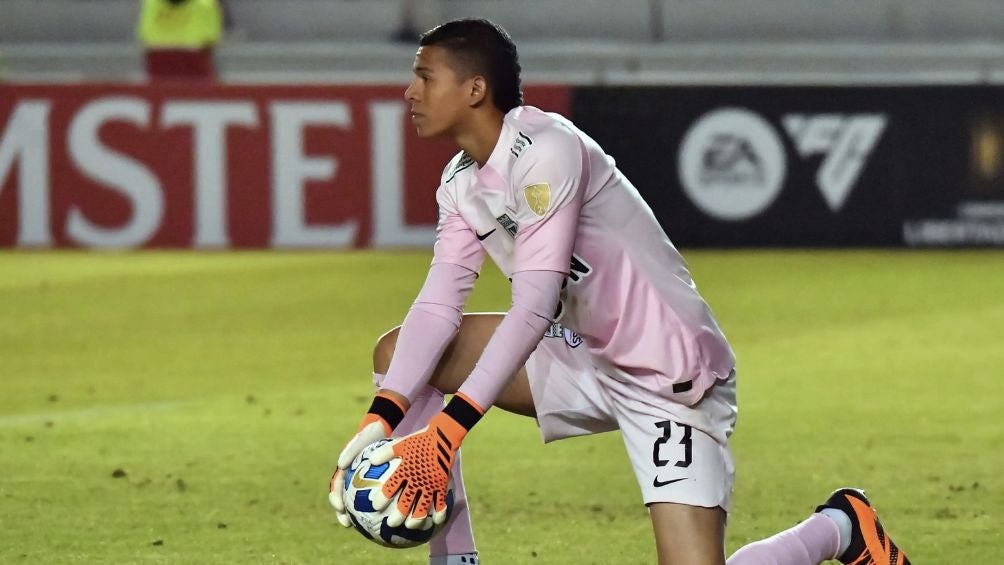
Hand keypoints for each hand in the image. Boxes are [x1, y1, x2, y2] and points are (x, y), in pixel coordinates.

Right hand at [328, 392, 406, 527]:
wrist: (380, 430)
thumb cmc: (368, 436)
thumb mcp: (358, 441)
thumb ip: (349, 451)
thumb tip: (341, 465)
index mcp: (344, 471)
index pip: (336, 488)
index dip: (335, 500)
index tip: (339, 508)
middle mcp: (351, 479)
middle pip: (344, 499)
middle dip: (343, 513)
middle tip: (346, 523)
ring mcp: (362, 482)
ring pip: (359, 502)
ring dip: (359, 515)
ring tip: (364, 526)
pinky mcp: (375, 482)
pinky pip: (376, 496)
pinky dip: (379, 507)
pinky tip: (388, 514)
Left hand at [369, 393, 483, 529]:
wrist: (442, 436)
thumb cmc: (418, 440)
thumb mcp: (400, 443)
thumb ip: (385, 453)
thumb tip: (370, 460)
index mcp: (405, 470)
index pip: (391, 487)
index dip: (382, 498)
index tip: (375, 506)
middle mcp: (416, 479)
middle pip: (406, 502)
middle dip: (397, 515)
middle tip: (390, 524)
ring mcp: (430, 484)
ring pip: (423, 506)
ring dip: (416, 518)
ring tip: (410, 526)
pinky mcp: (441, 484)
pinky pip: (441, 502)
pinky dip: (438, 513)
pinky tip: (436, 522)